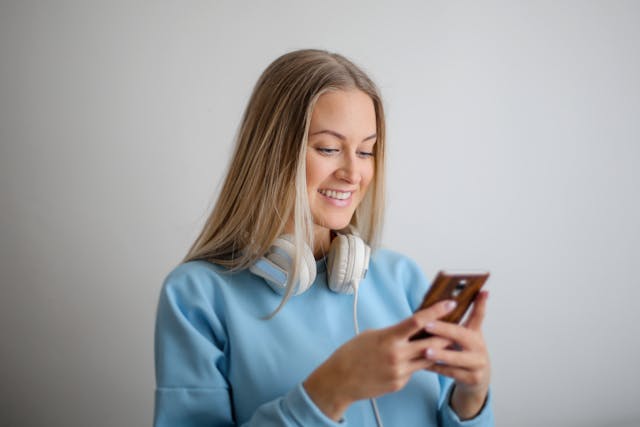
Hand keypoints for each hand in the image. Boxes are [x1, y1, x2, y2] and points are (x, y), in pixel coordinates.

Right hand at [304, 299, 456, 420]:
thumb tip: (411, 329)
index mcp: (389, 337)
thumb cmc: (352, 354)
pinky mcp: (399, 383)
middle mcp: (397, 355)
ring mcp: (400, 371)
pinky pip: (414, 371)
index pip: (418, 320)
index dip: (437, 310)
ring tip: (445, 341)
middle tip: (457, 325)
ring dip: (436, 350)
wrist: (339, 380)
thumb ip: (394, 333)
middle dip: (446, 334)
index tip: (450, 303)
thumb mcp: (372, 335)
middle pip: (432, 342)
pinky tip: (415, 359)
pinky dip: (417, 363)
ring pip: (427, 358)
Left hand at [423, 290, 490, 418]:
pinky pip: (451, 373)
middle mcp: (479, 347)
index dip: (479, 303)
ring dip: (439, 354)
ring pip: (456, 358)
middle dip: (443, 330)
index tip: (475, 292)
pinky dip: (436, 368)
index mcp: (476, 333)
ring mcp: (477, 364)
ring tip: (425, 350)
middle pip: (462, 336)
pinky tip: (422, 365)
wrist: (476, 378)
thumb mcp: (465, 334)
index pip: (479, 314)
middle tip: (427, 325)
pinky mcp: (472, 379)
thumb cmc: (464, 350)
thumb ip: (458, 319)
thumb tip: (448, 298)